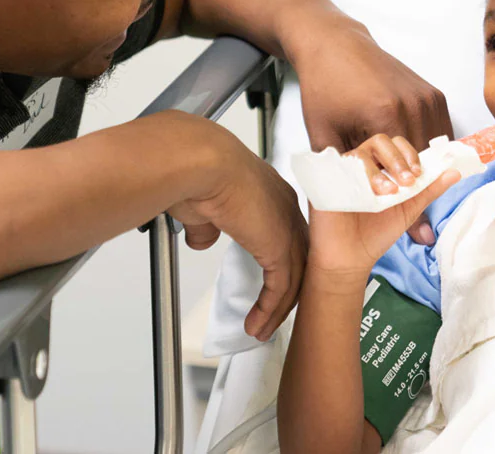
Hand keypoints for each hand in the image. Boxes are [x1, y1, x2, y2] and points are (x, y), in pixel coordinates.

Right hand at [168, 123, 306, 341]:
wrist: (200, 164)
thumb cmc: (196, 172)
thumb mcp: (202, 206)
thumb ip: (207, 226)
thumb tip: (202, 241)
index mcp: (271, 194)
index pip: (285, 235)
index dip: (279, 262)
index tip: (268, 285)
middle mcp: (286, 208)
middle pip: (298, 257)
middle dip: (286, 290)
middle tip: (271, 314)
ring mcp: (287, 227)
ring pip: (294, 277)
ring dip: (277, 308)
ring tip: (261, 330)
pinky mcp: (280, 246)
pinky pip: (282, 287)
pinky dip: (270, 309)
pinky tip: (257, 324)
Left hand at [287, 16, 451, 245]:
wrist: (335, 45)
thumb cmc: (324, 90)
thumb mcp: (322, 134)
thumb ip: (339, 169)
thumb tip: (352, 205)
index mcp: (382, 116)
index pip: (401, 171)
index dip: (405, 202)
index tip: (410, 229)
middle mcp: (411, 105)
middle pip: (423, 164)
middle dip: (418, 194)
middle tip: (417, 222)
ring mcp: (426, 97)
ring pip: (436, 150)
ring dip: (428, 172)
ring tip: (418, 197)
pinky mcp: (433, 93)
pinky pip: (441, 131)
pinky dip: (433, 151)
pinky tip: (420, 165)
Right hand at [306, 134, 460, 275]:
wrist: (350, 258)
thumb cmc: (376, 233)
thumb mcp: (409, 211)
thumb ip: (429, 190)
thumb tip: (455, 172)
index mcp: (382, 168)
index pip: (397, 145)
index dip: (409, 154)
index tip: (417, 174)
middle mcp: (362, 165)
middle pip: (379, 142)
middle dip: (396, 159)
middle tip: (407, 181)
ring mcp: (342, 172)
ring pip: (359, 153)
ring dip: (377, 171)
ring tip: (387, 193)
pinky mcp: (323, 182)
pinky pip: (336, 166)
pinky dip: (352, 176)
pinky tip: (362, 194)